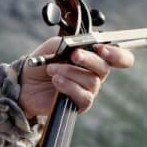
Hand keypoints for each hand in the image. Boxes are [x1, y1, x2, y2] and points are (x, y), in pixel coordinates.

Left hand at [19, 38, 134, 118]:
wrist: (26, 83)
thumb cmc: (43, 63)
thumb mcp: (54, 46)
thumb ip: (69, 42)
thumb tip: (80, 47)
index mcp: (94, 57)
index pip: (120, 58)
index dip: (117, 54)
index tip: (102, 49)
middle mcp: (95, 74)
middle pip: (105, 68)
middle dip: (89, 60)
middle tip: (73, 55)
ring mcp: (89, 90)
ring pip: (91, 81)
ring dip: (70, 72)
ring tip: (51, 69)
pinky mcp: (80, 104)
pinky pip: (83, 96)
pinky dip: (68, 86)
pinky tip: (56, 81)